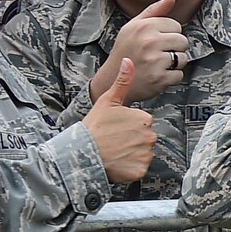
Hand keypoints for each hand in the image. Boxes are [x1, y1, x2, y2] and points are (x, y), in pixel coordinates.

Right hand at [81, 59, 155, 183]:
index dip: (128, 127)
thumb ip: (123, 81)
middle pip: (145, 139)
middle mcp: (150, 136)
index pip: (143, 124)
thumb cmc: (93, 126)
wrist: (81, 153)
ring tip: (114, 152)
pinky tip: (117, 164)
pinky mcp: (140, 171)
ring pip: (142, 154)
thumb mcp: (108, 101)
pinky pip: (139, 169)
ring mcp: (146, 154)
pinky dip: (130, 169)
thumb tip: (129, 60)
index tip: (114, 129)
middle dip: (132, 141)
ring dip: (131, 155)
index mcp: (145, 118)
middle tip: (113, 141)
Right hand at [92, 0, 186, 102]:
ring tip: (157, 64)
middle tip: (157, 54)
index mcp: (144, 26)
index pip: (176, 26)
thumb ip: (154, 10)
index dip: (168, 34)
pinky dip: (171, 78)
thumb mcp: (134, 26)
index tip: (155, 41)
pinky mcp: (159, 79)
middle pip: (182, 41)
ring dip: (174, 64)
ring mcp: (154, 61)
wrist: (112, 79)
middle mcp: (149, 42)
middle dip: (174, 48)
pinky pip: (179, 75)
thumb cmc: (126, 49)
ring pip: (183, 58)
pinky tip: (157, 75)